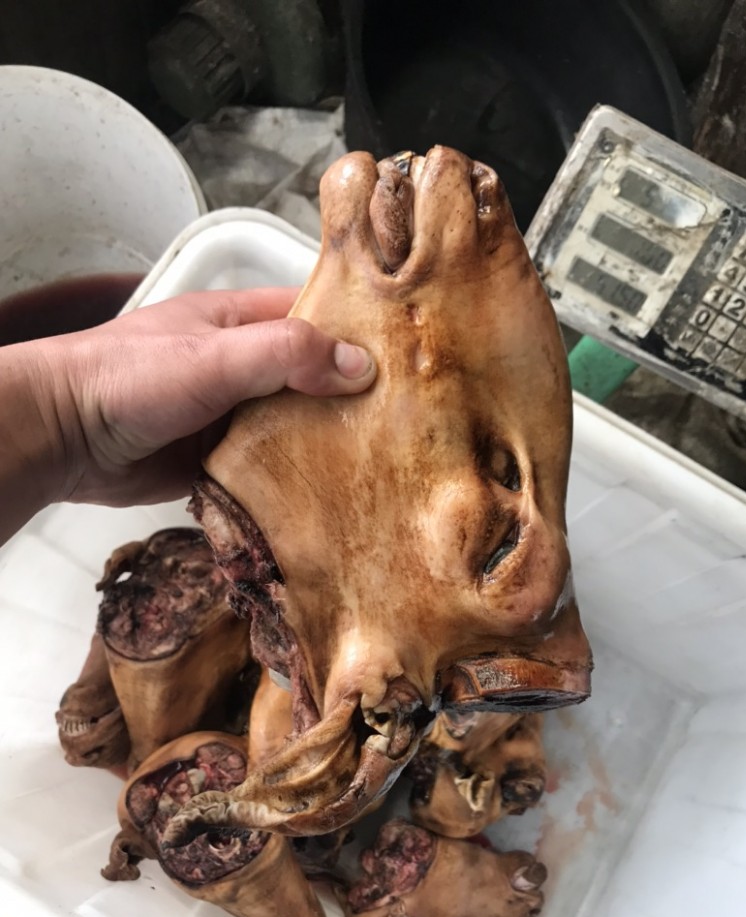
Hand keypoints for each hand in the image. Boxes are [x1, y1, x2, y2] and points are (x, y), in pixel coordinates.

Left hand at [1, 287, 373, 534]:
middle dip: (353, 398)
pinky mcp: (220, 461)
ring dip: (328, 444)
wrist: (62, 437)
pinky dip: (296, 481)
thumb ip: (284, 355)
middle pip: (313, 378)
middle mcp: (242, 367)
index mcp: (241, 323)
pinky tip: (333, 496)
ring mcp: (232, 416)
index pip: (315, 318)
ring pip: (295, 427)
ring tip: (386, 464)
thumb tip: (360, 366)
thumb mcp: (213, 356)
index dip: (359, 334)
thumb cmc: (127, 379)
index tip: (408, 358)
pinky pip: (270, 470)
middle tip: (409, 423)